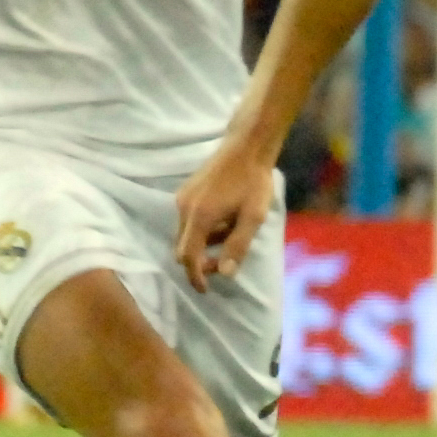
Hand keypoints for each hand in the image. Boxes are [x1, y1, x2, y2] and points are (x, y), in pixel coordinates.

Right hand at [174, 144, 280, 293]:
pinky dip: (201, 230)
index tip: (205, 290)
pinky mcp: (186, 192)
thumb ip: (238, 246)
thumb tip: (225, 274)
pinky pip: (188, 220)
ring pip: (185, 234)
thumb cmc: (254, 181)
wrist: (246, 146)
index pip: (188, 257)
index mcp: (199, 217)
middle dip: (198, 262)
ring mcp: (182, 198)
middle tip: (221, 265)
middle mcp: (184, 208)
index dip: (195, 277)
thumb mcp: (252, 216)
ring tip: (230, 235)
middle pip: (182, 248)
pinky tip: (224, 221)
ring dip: (202, 244)